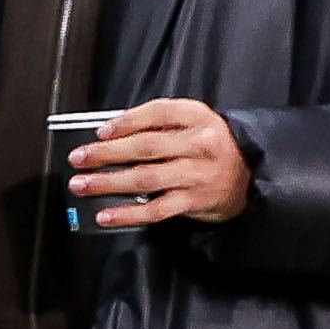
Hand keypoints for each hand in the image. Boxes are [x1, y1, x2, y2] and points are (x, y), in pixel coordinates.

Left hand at [70, 97, 250, 227]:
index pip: (159, 113)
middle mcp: (200, 144)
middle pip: (146, 147)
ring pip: (145, 178)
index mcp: (199, 118)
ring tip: (81, 185)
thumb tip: (110, 134)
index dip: (127, 121)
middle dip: (106, 153)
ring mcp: (198, 174)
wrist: (251, 176)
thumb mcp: (194, 125)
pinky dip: (127, 214)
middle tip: (78, 158)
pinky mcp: (195, 200)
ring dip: (108, 183)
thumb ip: (160, 124)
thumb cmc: (210, 147)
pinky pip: (156, 209)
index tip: (100, 132)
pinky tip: (105, 215)